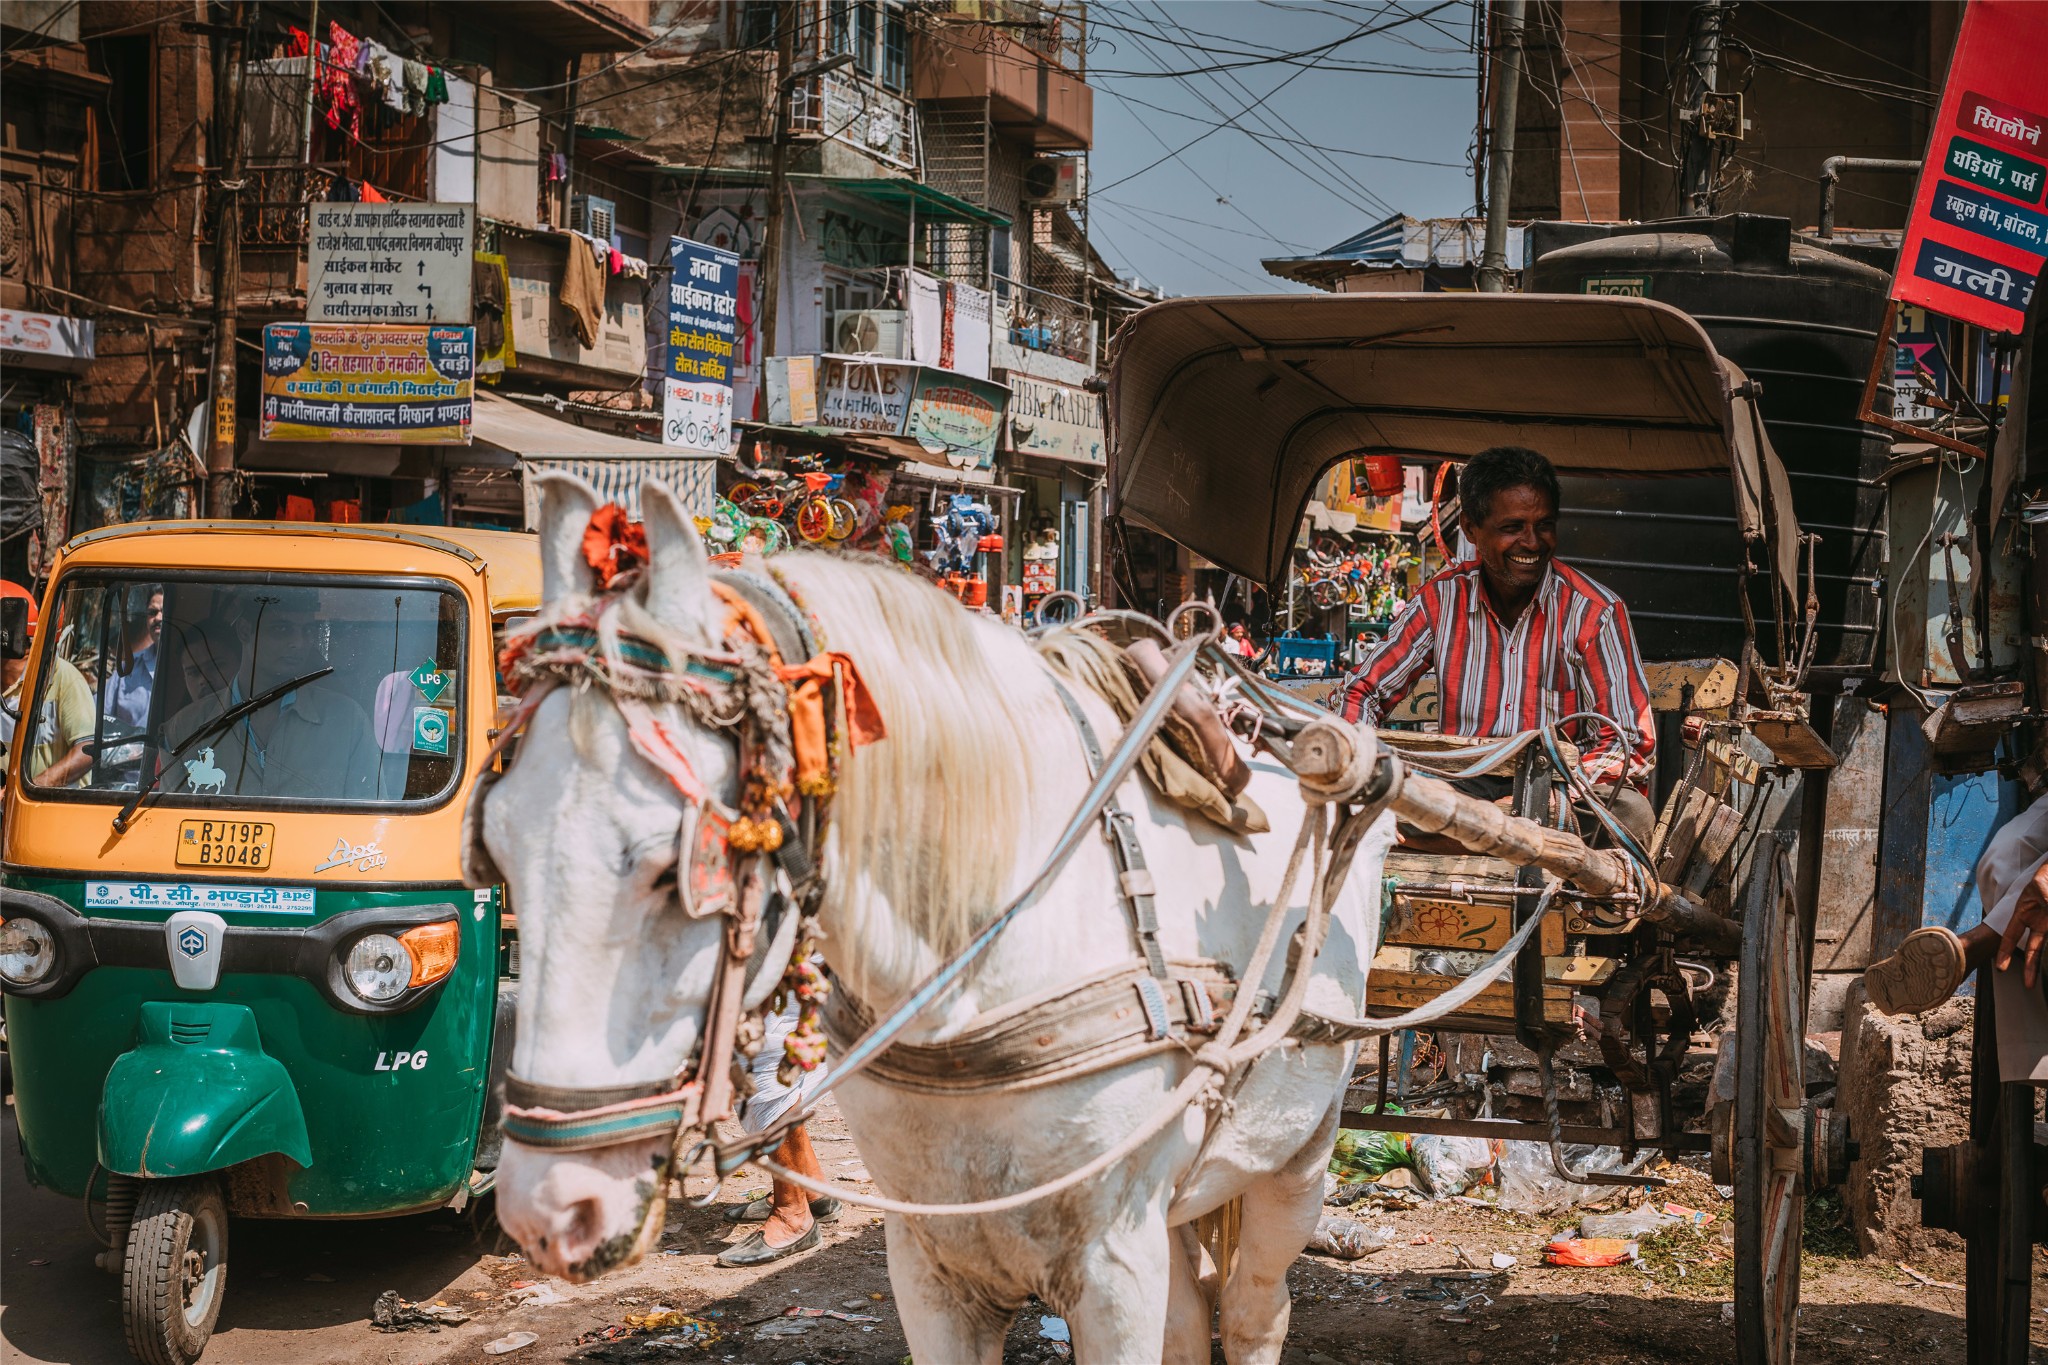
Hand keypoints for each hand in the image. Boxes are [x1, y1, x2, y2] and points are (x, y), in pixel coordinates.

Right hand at [1996, 861, 2047, 988]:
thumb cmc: (2047, 874)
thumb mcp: (2041, 885)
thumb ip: (2043, 899)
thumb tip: (2045, 907)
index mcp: (2025, 914)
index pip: (2012, 936)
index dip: (2006, 952)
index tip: (2001, 968)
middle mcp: (2039, 922)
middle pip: (2034, 948)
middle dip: (2032, 967)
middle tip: (2029, 985)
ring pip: (2045, 945)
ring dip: (2040, 960)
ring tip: (2036, 978)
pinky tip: (2047, 965)